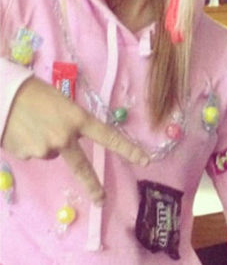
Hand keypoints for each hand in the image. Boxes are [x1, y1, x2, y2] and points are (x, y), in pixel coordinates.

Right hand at [1, 77, 149, 204]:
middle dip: (93, 185)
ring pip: (52, 152)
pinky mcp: (27, 155)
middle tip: (102, 200)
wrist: (2, 95)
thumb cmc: (34, 93)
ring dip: (46, 142)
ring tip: (32, 123)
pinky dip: (30, 143)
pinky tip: (22, 129)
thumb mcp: (62, 103)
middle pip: (82, 167)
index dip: (128, 149)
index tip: (145, 161)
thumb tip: (69, 141)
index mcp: (78, 119)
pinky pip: (34, 152)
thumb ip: (72, 123)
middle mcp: (65, 137)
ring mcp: (45, 148)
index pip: (108, 136)